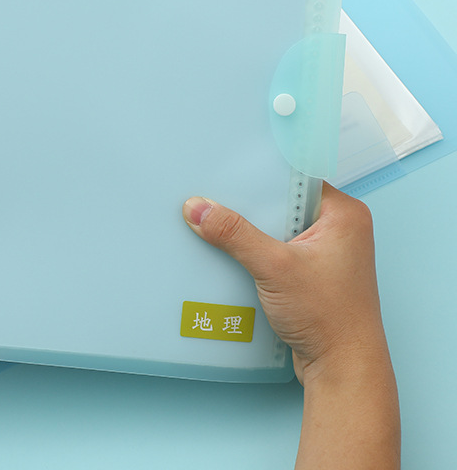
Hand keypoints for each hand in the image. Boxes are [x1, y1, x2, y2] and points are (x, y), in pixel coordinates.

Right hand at [182, 182, 399, 468]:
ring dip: (252, 231)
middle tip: (216, 197)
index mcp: (345, 215)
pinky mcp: (314, 275)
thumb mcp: (274, 266)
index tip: (228, 172)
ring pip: (279, 229)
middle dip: (251, 206)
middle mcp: (341, 230)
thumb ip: (234, 234)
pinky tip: (231, 252)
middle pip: (284, 204)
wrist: (343, 371)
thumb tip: (198, 207)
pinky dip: (257, 252)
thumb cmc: (328, 317)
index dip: (261, 175)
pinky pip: (279, 251)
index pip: (296, 178)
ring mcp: (328, 254)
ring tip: (218, 222)